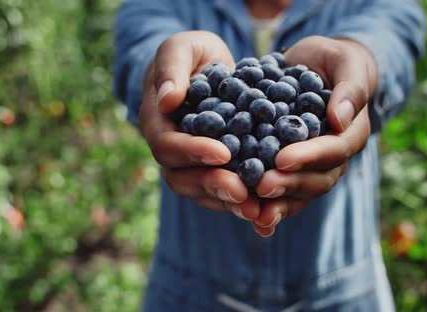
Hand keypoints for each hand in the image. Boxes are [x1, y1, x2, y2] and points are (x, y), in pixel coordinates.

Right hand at [140, 31, 259, 219]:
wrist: (208, 69)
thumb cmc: (192, 54)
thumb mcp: (182, 48)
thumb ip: (171, 68)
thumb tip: (167, 100)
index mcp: (158, 124)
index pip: (168, 146)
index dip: (193, 152)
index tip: (223, 153)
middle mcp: (172, 151)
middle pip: (184, 179)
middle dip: (214, 186)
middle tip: (243, 193)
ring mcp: (192, 166)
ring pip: (205, 193)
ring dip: (231, 204)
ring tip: (259, 210)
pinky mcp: (216, 172)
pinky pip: (226, 193)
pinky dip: (245, 206)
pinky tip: (268, 218)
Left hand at [251, 36, 378, 236]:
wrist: (315, 67)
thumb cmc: (333, 60)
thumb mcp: (344, 62)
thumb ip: (350, 88)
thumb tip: (340, 118)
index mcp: (351, 133)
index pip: (334, 150)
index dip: (309, 156)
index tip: (282, 158)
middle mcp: (335, 157)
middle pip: (317, 179)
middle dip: (289, 184)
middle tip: (261, 186)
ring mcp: (314, 168)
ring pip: (301, 193)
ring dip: (278, 203)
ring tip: (254, 211)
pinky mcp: (293, 171)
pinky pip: (285, 194)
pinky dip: (270, 208)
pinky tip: (252, 221)